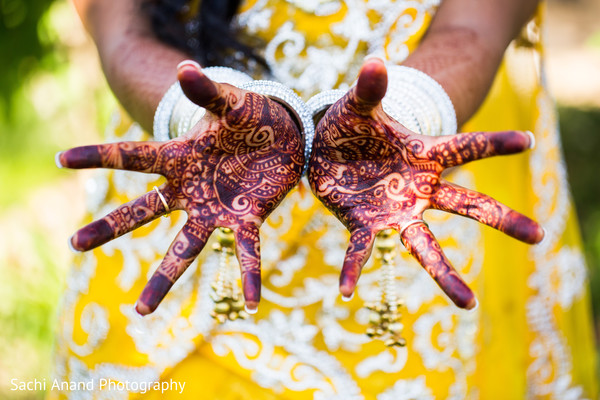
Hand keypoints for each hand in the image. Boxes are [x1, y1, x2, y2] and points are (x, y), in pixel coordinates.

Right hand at [59, 62, 303, 313]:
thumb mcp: (232, 103)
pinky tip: (251, 304)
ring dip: (164, 278)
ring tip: (140, 311)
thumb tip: (184, 67)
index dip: (99, 156)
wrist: (286, 136)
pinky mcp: (246, 220)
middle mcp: (190, 189)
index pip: (134, 156)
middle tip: (74, 244)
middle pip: (144, 210)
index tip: (61, 158)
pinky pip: (245, 252)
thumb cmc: (253, 118)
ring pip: (184, 247)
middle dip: (110, 227)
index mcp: (181, 157)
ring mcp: (215, 209)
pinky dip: (248, 276)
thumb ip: (209, 92)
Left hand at [308, 58, 543, 308]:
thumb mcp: (358, 106)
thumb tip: (374, 62)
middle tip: (539, 235)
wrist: (324, 149)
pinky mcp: (363, 225)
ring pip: (424, 244)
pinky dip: (353, 269)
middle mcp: (417, 189)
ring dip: (445, 273)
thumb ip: (369, 89)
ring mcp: (394, 211)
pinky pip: (361, 250)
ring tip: (468, 304)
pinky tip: (345, 292)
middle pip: (466, 205)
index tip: (529, 141)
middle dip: (500, 219)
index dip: (494, 142)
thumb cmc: (350, 126)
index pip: (465, 146)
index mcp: (423, 155)